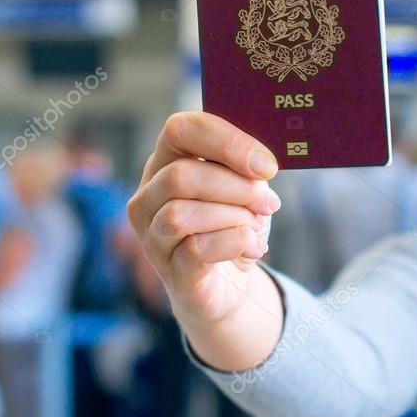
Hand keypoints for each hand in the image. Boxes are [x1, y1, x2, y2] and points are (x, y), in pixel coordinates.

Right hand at [126, 111, 280, 329]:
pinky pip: (196, 250)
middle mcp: (148, 198)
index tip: (267, 166)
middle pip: (180, 175)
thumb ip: (247, 172)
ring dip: (233, 217)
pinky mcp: (170, 271)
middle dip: (236, 187)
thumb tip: (261, 166)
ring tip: (256, 227)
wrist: (230, 286)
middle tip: (268, 202)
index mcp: (166, 163)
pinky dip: (234, 243)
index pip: (181, 130)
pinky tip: (252, 248)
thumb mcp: (244, 191)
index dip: (226, 142)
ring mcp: (152, 237)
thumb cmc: (233, 227)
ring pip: (181, 215)